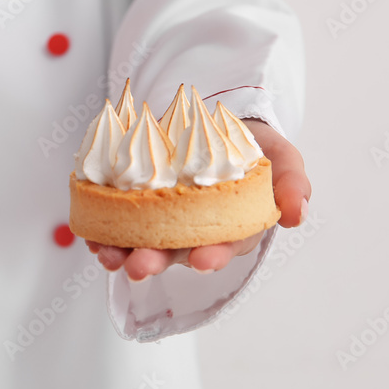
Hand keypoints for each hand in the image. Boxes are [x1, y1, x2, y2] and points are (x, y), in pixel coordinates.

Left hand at [86, 119, 310, 280]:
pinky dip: (101, 231)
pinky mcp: (133, 206)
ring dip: (122, 253)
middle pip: (173, 253)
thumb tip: (297, 214)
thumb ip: (292, 182)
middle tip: (140, 266)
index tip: (203, 259)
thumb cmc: (253, 148)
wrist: (216, 122)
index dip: (213, 256)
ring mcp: (160, 222)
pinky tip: (92, 234)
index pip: (222, 248)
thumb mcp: (281, 158)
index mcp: (229, 229)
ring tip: (108, 255)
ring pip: (139, 244)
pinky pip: (114, 225)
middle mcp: (192, 232)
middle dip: (155, 261)